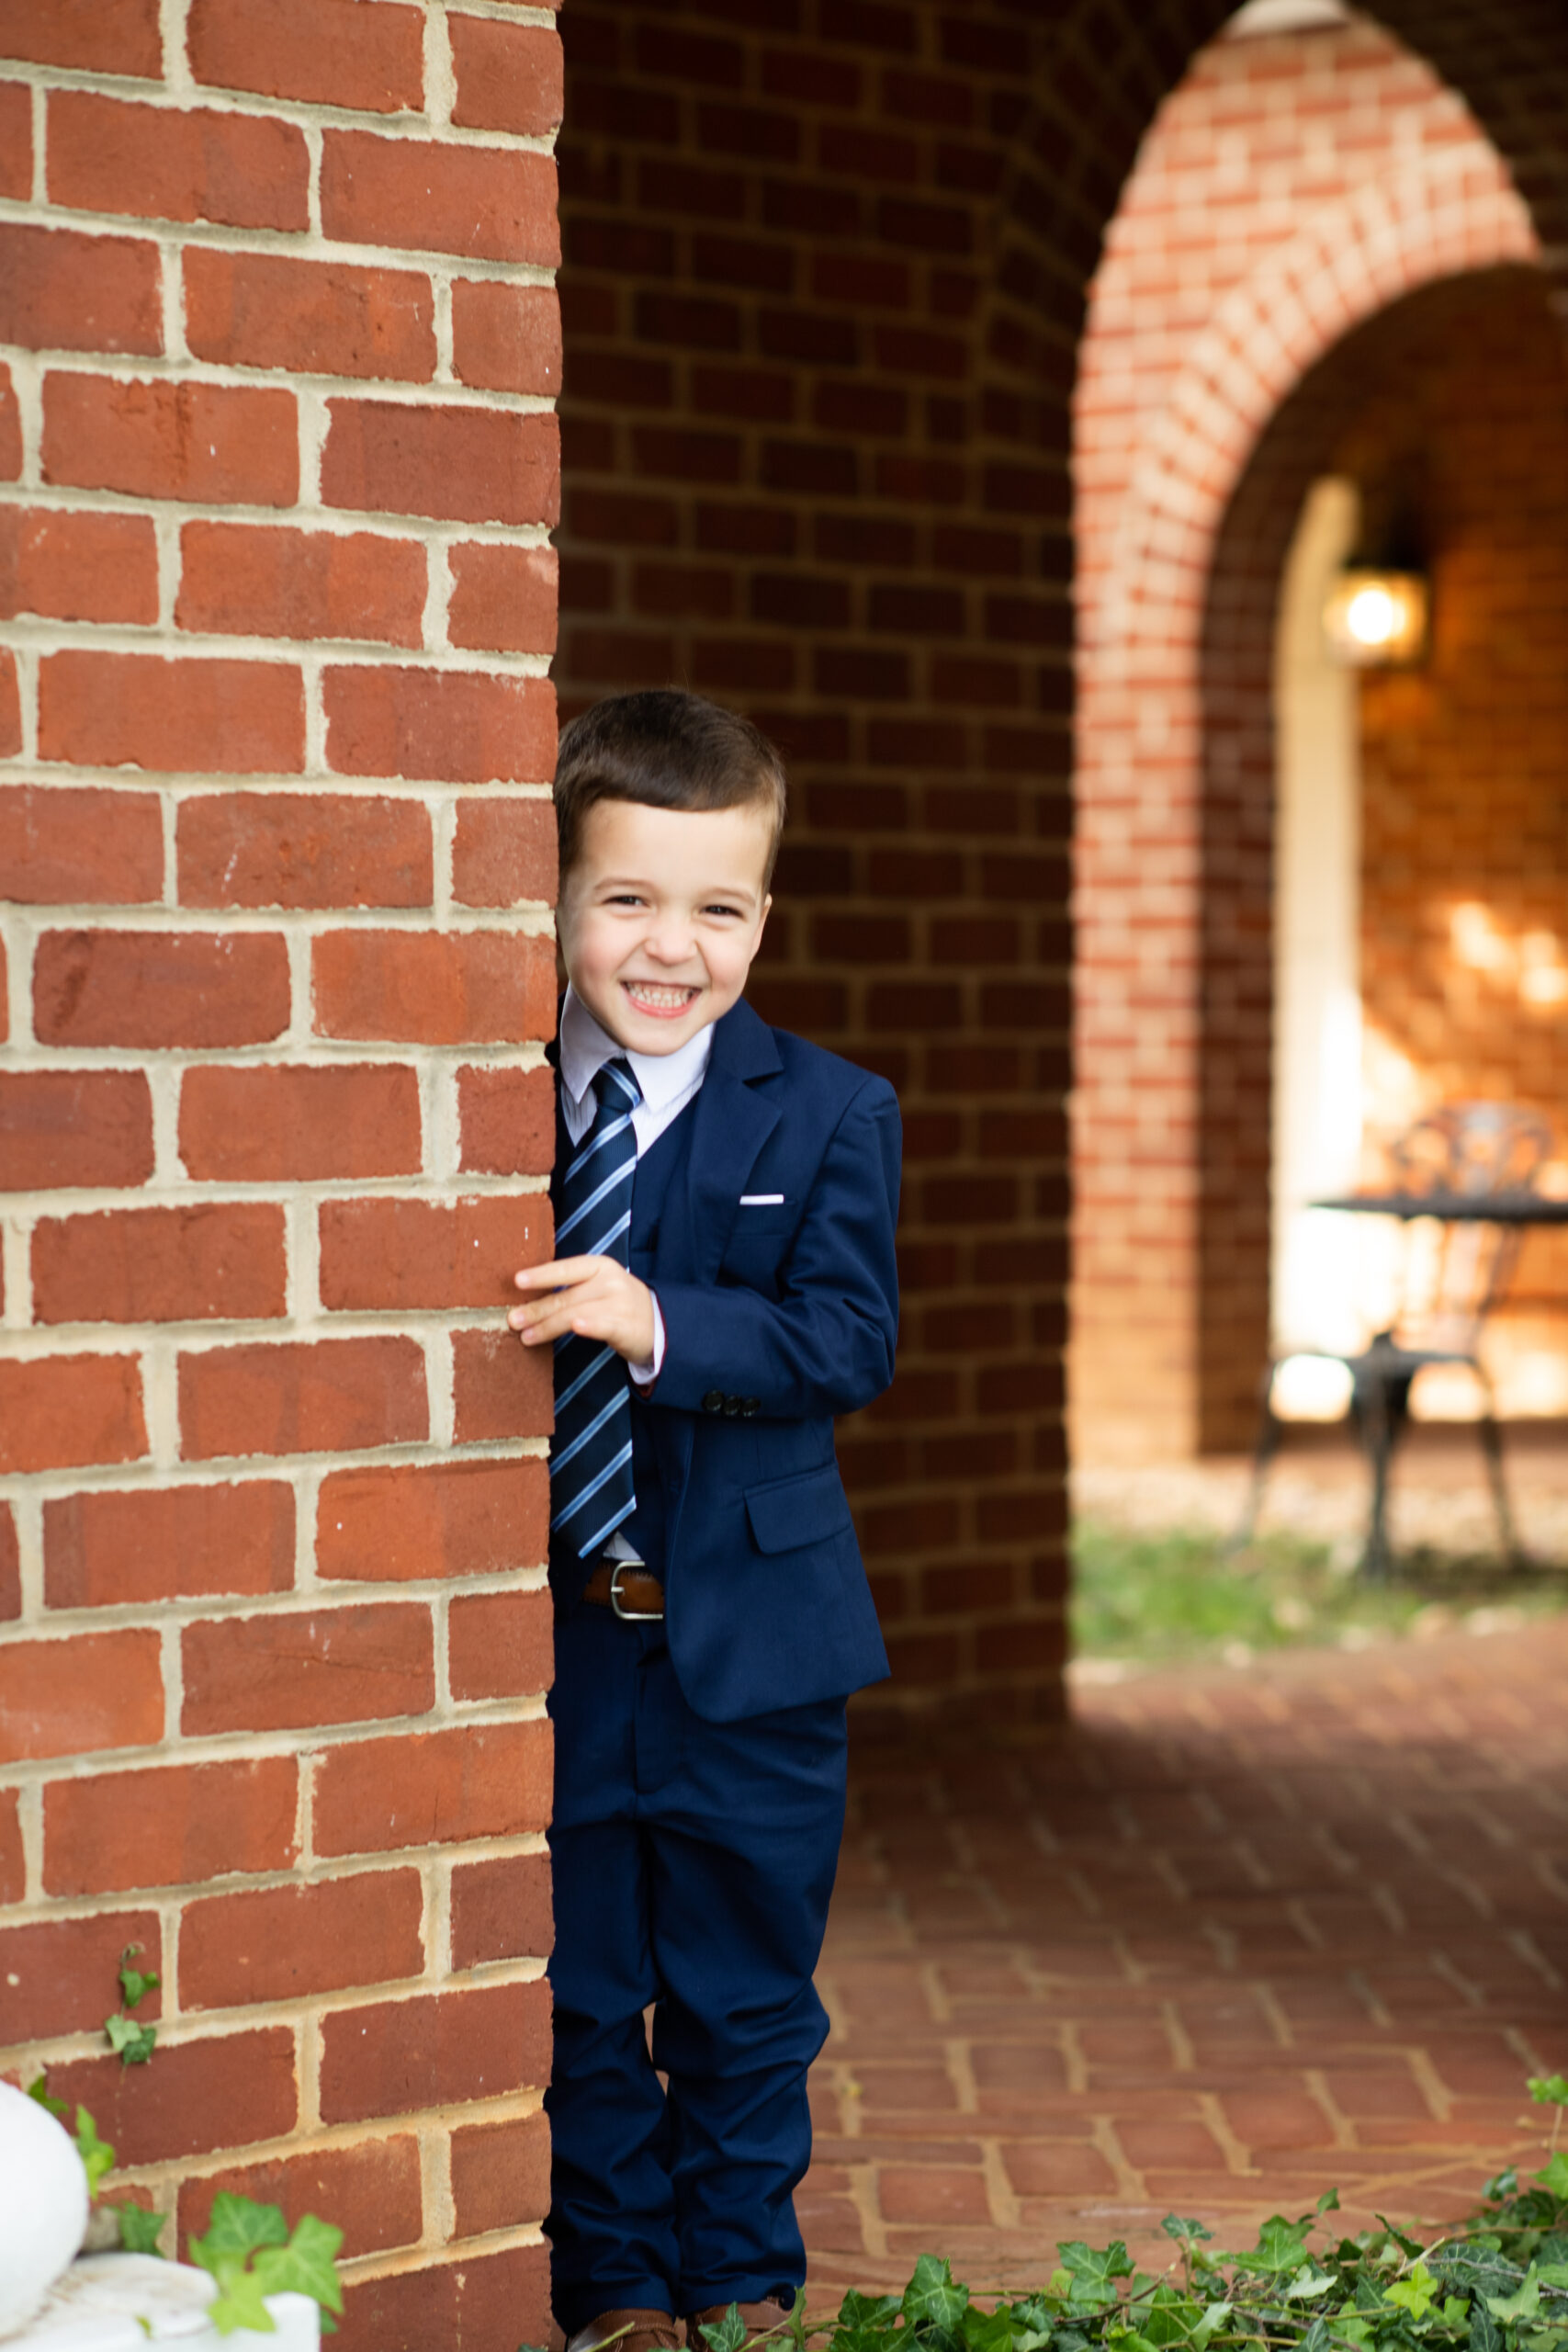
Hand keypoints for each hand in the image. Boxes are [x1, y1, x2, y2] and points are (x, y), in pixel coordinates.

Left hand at [509, 1255, 656, 1364]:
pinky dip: (589, 1325)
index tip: (517, 1281)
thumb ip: (568, 1288)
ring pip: (576, 1314)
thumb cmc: (617, 1302)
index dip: (541, 1274)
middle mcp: (610, 1281)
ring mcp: (619, 1303)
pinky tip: (576, 1327)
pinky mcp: (627, 1327)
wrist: (658, 1322)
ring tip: (526, 1337)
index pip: (565, 1268)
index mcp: (599, 1266)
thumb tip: (526, 1300)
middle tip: (513, 1320)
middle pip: (565, 1296)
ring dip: (548, 1326)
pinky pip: (604, 1325)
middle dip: (536, 1309)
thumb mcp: (597, 1285)